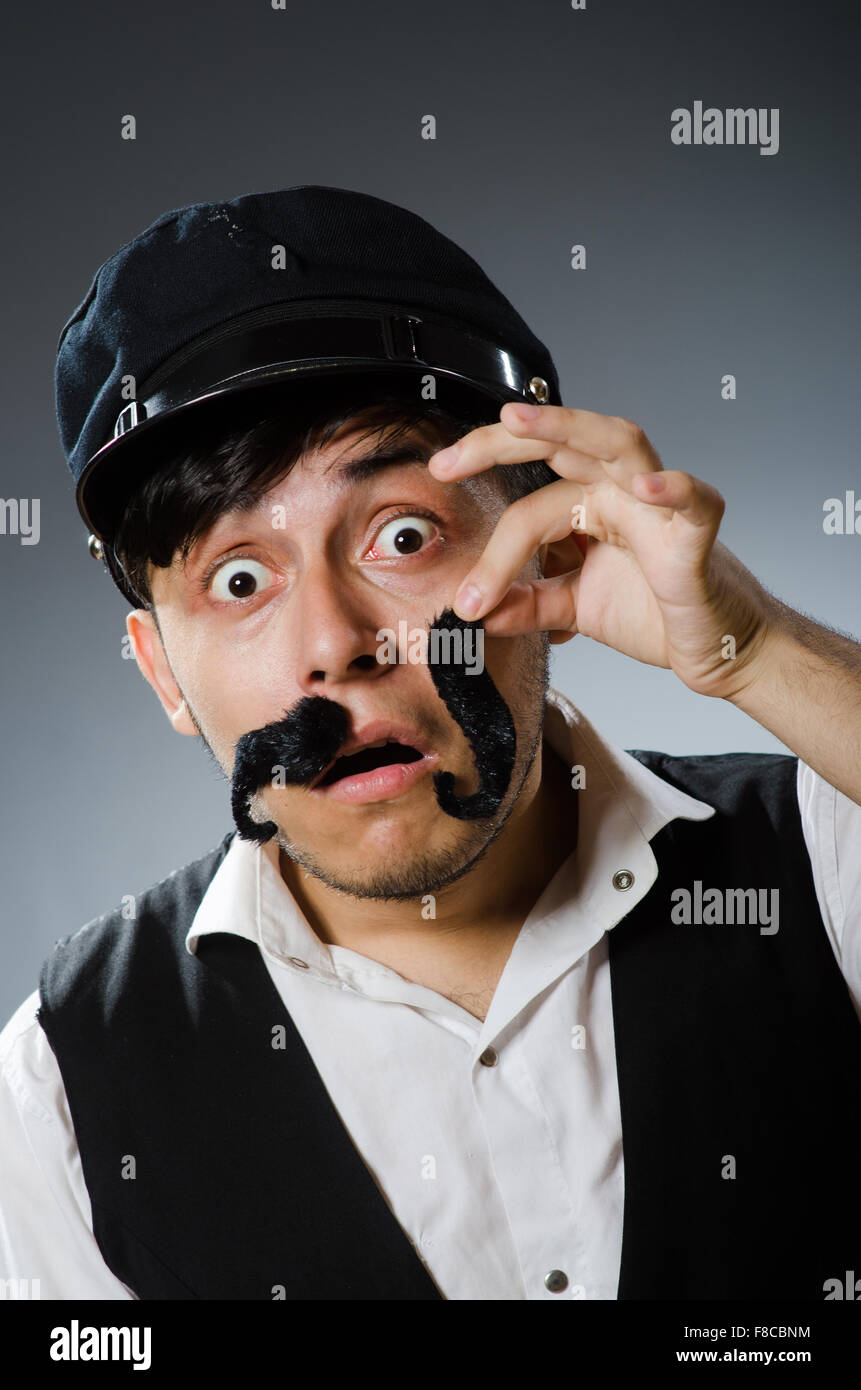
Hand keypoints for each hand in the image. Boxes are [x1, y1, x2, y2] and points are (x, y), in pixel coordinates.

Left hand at [428, 401, 776, 700]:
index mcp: (589, 505)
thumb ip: (528, 604)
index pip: (527, 503)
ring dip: (566, 425)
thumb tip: (476, 611)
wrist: (719, 650)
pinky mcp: (698, 534)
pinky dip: (674, 488)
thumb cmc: (656, 614)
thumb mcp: (576, 610)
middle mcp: (620, 491)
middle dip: (499, 442)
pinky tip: (648, 488)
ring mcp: (660, 506)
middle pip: (559, 442)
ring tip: (518, 420)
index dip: (489, 548)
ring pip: (618, 442)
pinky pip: (695, 499)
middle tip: (446, 462)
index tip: (464, 601)